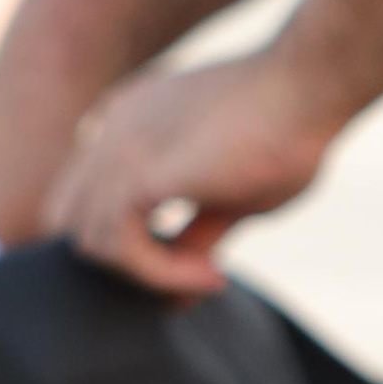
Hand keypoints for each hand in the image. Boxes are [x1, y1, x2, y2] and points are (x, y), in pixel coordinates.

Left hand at [48, 50, 335, 294]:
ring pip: (89, 241)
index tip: (189, 260)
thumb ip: (191, 238)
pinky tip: (212, 274)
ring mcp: (119, 145)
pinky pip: (119, 245)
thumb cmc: (287, 129)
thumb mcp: (229, 195)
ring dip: (148, 276)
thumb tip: (172, 299)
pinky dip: (160, 275)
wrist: (311, 84)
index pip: (85, 198)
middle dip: (122, 262)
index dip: (123, 240)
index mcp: (126, 123)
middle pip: (71, 222)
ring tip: (210, 274)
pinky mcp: (140, 169)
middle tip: (192, 272)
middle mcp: (111, 130)